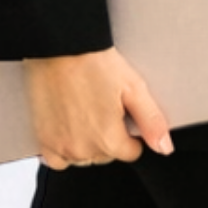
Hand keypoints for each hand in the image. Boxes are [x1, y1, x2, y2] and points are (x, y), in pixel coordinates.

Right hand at [23, 48, 173, 168]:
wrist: (58, 47)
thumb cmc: (93, 62)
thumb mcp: (134, 87)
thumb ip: (151, 121)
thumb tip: (164, 147)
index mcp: (109, 139)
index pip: (130, 153)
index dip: (130, 135)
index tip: (122, 115)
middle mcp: (83, 148)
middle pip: (106, 156)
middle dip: (108, 137)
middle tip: (102, 108)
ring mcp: (60, 146)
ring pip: (83, 158)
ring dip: (87, 144)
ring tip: (84, 113)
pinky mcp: (43, 140)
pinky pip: (57, 160)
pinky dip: (64, 150)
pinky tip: (68, 128)